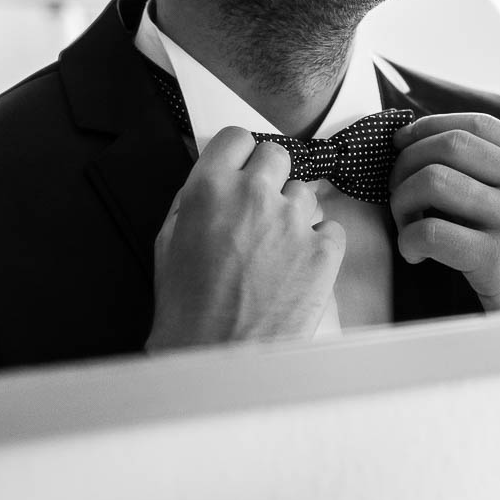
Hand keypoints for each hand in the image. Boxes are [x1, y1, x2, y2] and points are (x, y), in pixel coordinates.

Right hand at [145, 126, 343, 350]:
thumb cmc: (188, 312)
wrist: (218, 361)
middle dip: (269, 180)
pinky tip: (297, 268)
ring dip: (293, 215)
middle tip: (260, 211)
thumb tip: (211, 181)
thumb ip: (193, 201)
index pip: (237, 138)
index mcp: (210, 190)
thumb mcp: (168, 243)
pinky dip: (319, 244)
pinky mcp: (323, 250)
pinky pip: (331, 228)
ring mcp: (292, 221)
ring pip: (304, 193)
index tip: (242, 169)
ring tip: (275, 253)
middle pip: (277, 156)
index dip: (240, 156)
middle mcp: (253, 196)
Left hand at [388, 112, 499, 310]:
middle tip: (398, 188)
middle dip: (408, 161)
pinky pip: (430, 231)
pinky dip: (408, 239)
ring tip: (407, 224)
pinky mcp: (497, 259)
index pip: (479, 124)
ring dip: (402, 200)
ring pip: (433, 180)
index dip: (430, 126)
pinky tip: (415, 253)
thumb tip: (429, 141)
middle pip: (451, 145)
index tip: (404, 141)